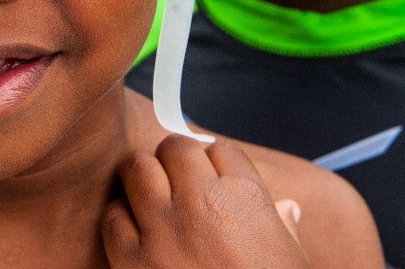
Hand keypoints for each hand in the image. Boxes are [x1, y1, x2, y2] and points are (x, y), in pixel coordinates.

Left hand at [102, 135, 309, 267]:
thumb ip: (282, 228)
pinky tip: (138, 234)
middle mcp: (201, 204)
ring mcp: (162, 229)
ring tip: (154, 199)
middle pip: (175, 148)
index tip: (214, 175)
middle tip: (181, 182)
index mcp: (245, 199)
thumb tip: (287, 210)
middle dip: (178, 162)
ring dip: (145, 179)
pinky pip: (112, 216)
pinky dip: (121, 220)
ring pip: (137, 167)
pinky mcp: (130, 260)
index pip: (220, 149)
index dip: (215, 162)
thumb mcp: (292, 259)